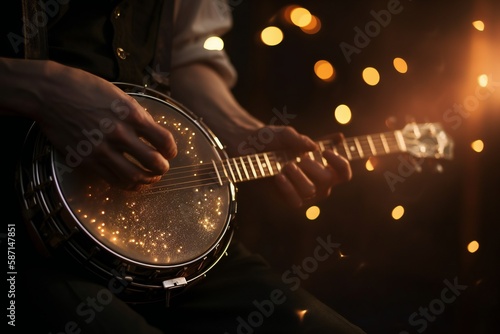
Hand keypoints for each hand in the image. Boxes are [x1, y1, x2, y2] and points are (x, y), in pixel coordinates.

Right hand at [35, 61, 176, 189]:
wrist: (50, 94)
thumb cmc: (85, 89)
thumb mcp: (119, 96)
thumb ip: (138, 116)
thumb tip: (154, 134)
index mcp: (131, 114)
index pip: (164, 140)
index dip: (172, 150)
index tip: (170, 152)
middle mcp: (119, 133)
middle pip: (153, 161)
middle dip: (162, 168)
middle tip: (163, 168)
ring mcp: (102, 148)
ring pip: (133, 176)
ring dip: (147, 180)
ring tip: (150, 178)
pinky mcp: (87, 160)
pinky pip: (112, 179)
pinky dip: (127, 184)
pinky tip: (132, 181)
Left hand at [239, 125, 351, 207]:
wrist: (247, 147)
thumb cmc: (271, 140)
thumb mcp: (285, 134)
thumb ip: (300, 139)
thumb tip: (315, 147)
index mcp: (323, 165)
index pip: (343, 173)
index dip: (340, 164)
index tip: (325, 152)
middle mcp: (316, 181)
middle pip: (328, 180)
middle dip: (313, 167)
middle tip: (300, 159)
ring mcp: (302, 192)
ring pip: (310, 191)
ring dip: (299, 176)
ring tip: (286, 165)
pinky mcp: (287, 198)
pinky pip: (295, 201)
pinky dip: (288, 188)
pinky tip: (279, 176)